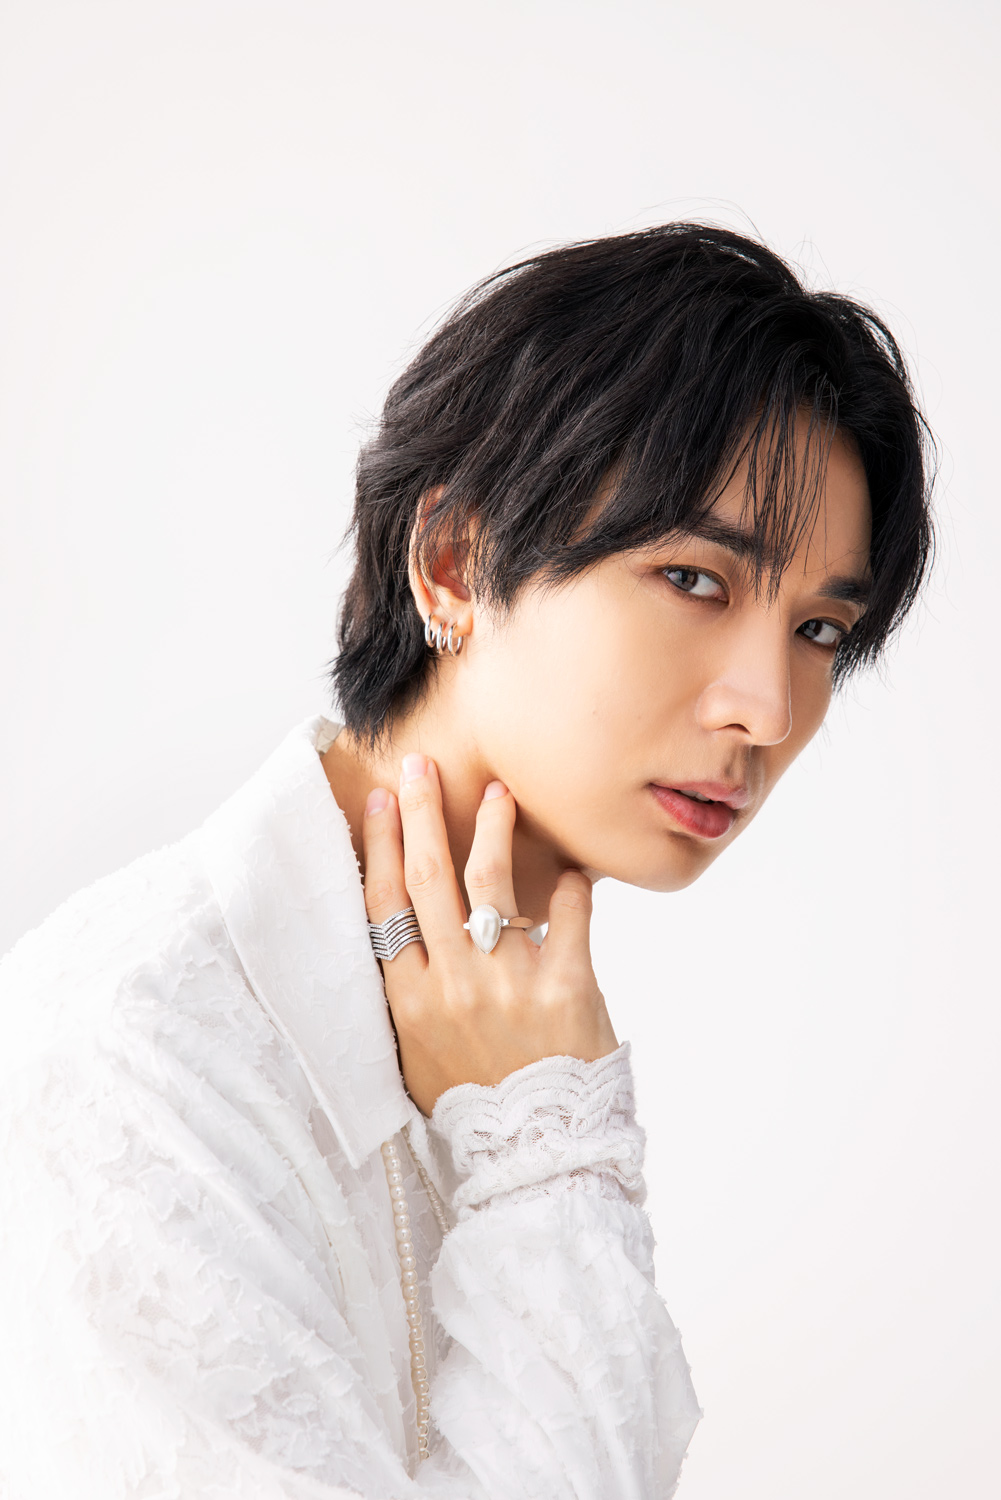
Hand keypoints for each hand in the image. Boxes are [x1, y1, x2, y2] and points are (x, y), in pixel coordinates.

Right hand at [362, 753, 618, 1116]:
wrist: (534, 1152)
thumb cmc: (473, 1099)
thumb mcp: (416, 1052)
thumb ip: (408, 992)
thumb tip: (399, 931)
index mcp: (409, 999)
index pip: (384, 904)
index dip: (381, 846)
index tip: (381, 802)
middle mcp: (453, 983)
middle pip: (428, 878)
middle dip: (421, 814)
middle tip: (422, 768)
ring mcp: (509, 982)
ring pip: (491, 882)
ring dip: (491, 829)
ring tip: (498, 794)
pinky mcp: (566, 986)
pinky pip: (568, 915)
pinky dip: (570, 886)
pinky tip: (571, 870)